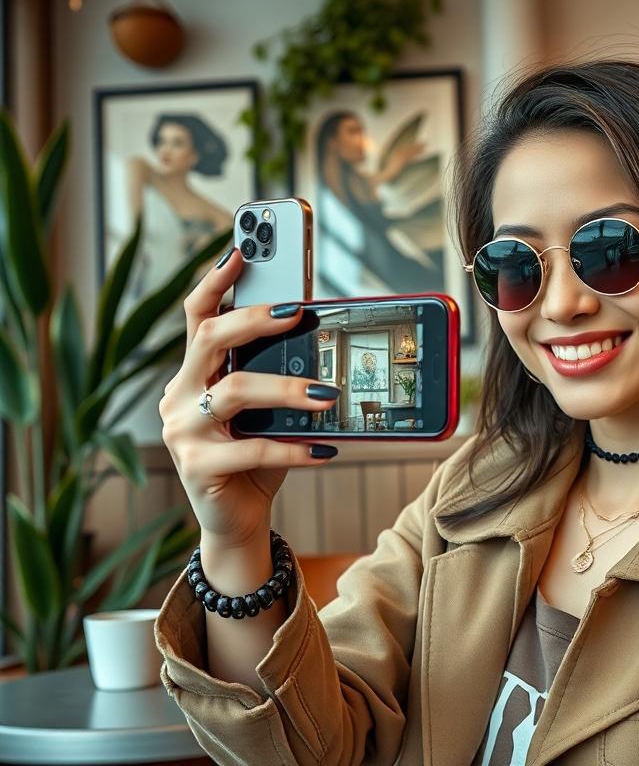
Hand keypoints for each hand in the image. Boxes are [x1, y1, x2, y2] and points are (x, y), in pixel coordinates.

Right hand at [159, 248, 340, 550]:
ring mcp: (181, 431)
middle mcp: (179, 395)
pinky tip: (325, 449)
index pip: (198, 317)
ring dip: (287, 388)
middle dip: (254, 319)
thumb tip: (321, 340)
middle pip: (210, 340)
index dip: (217, 282)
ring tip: (328, 394)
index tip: (243, 250)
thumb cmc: (255, 459)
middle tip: (298, 311)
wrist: (236, 520)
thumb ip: (278, 379)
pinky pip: (251, 449)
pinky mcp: (196, 467)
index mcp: (195, 374)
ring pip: (234, 391)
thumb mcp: (267, 413)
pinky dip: (294, 448)